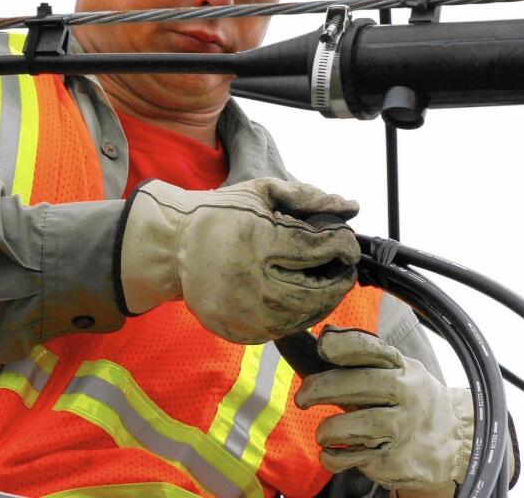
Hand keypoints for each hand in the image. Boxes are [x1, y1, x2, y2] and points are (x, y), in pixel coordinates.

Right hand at [119, 178, 360, 342]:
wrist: (173, 246)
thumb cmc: (221, 214)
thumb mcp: (261, 192)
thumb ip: (307, 197)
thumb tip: (350, 207)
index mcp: (257, 241)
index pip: (318, 249)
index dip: (342, 245)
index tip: (347, 242)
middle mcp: (250, 282)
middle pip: (316, 290)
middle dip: (339, 279)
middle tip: (344, 268)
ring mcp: (242, 312)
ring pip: (303, 316)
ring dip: (324, 300)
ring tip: (326, 283)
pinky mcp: (236, 331)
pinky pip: (281, 330)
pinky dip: (299, 316)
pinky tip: (302, 299)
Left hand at [294, 328, 473, 497]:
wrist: (460, 441)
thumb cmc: (415, 399)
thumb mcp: (402, 371)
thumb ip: (368, 359)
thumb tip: (324, 338)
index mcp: (403, 368)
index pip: (372, 350)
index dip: (344, 346)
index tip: (322, 347)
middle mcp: (405, 395)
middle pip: (356, 386)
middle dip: (320, 389)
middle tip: (302, 398)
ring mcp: (403, 429)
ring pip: (354, 425)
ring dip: (328, 430)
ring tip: (323, 433)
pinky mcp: (397, 460)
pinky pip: (353, 458)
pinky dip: (333, 458)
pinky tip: (330, 453)